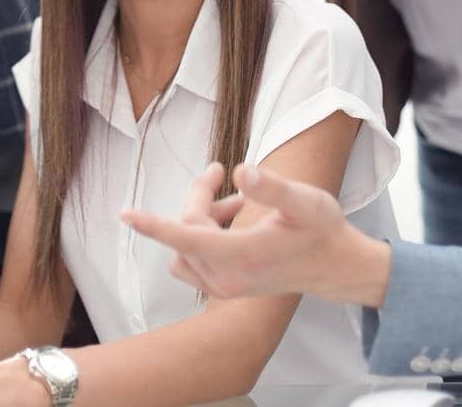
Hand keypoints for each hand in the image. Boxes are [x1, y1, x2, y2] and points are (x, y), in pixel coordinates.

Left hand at [122, 161, 389, 306]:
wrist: (336, 267)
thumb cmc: (322, 230)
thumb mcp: (305, 201)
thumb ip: (272, 188)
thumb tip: (240, 171)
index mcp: (242, 255)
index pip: (187, 237)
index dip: (153, 224)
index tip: (125, 214)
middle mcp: (227, 278)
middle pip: (188, 228)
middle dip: (201, 195)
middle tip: (222, 172)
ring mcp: (224, 287)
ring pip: (188, 243)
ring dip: (203, 217)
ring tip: (237, 203)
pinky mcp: (225, 289)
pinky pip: (194, 258)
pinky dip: (205, 235)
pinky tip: (235, 221)